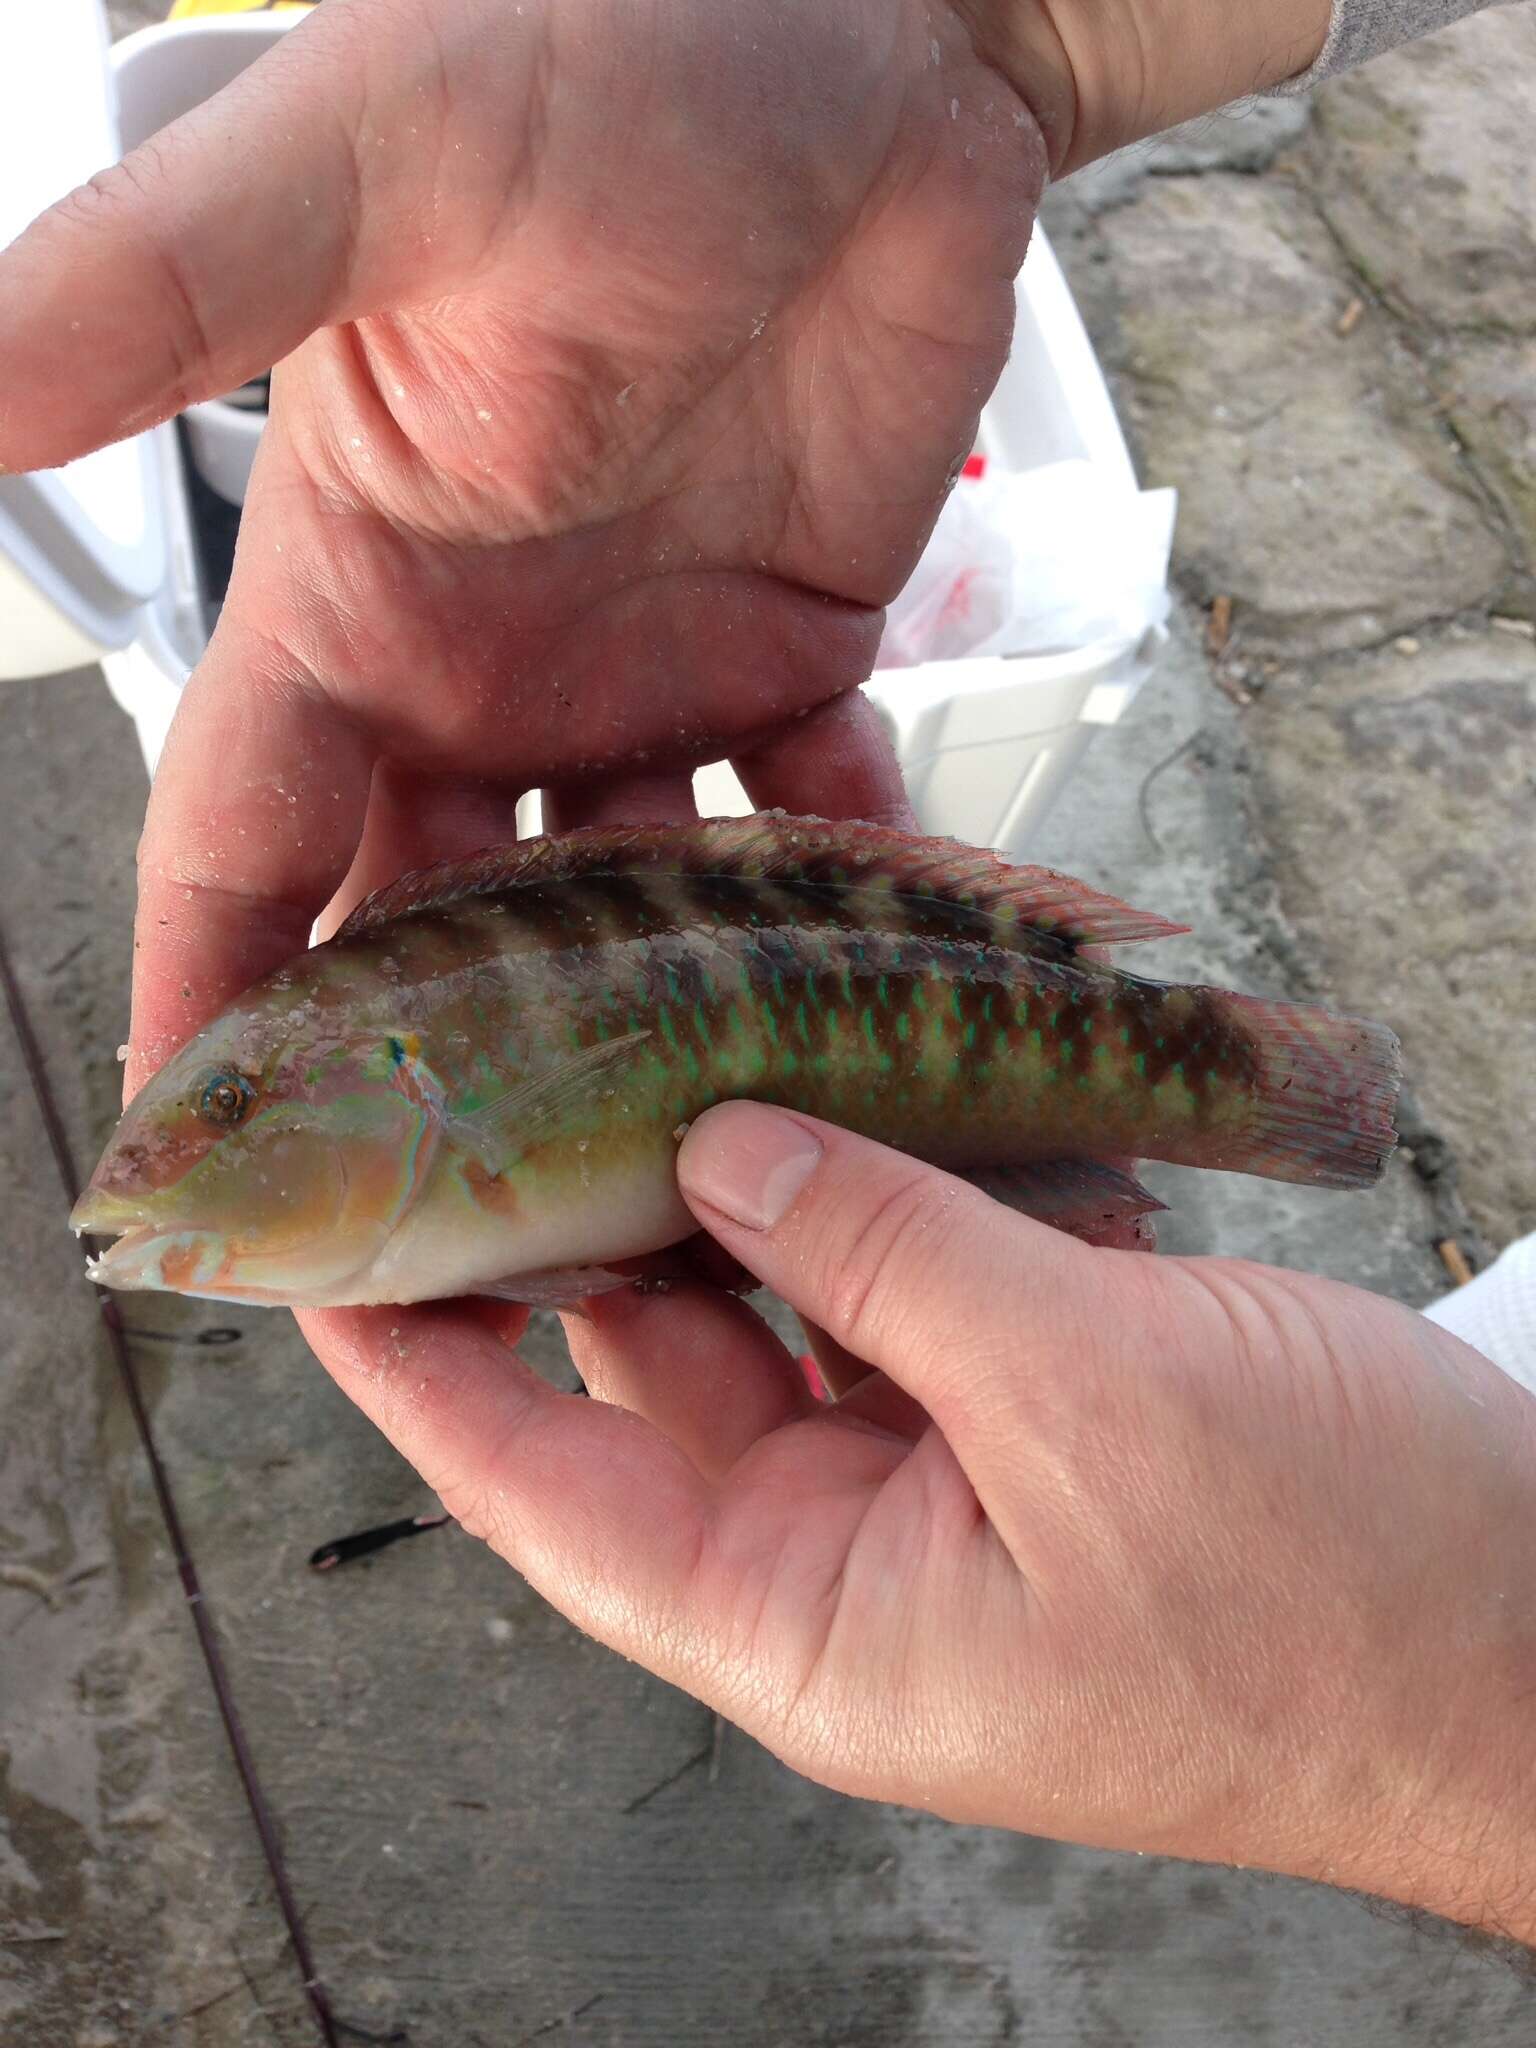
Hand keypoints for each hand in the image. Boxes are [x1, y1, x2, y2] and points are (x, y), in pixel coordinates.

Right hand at [0, 0, 1053, 1093]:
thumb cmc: (617, 42)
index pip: (248, 846)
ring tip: (704, 1189)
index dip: (225, 1019)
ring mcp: (642, 685)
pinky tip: (881, 1020)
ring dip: (655, 1046)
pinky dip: (843, 926)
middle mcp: (484, 673)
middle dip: (448, 1097)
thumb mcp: (369, 164)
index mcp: (353, 596)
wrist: (877, 28)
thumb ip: (167, 290)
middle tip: (481, 1273)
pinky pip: (811, 839)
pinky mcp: (793, 663)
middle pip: (434, 941)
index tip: (221, 1196)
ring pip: (626, 929)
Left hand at [302, 1105, 1535, 1942]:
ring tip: (701, 1025)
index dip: (420, 1360)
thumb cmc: (1346, 1593)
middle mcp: (847, 1558)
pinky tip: (899, 1086)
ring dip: (768, 1178)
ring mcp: (942, 1485)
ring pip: (792, 1303)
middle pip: (659, 1361)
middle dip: (600, 1209)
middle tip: (529, 1049)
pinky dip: (904, 1195)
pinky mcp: (1032, 1423)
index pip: (545, 1484)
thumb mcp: (1090, 1398)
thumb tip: (721, 1144)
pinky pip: (915, 1291)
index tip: (328, 1239)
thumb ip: (886, 1251)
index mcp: (812, 1620)